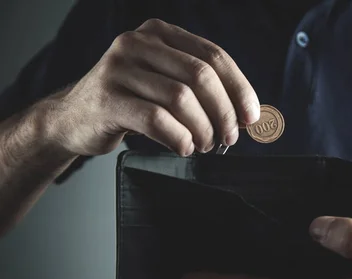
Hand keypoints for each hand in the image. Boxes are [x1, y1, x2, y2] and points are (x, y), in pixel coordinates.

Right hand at [46, 18, 259, 156]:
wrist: (74, 118)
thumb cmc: (130, 102)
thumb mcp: (164, 82)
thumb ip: (199, 88)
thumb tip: (246, 113)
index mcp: (160, 33)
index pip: (214, 56)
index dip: (239, 89)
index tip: (251, 117)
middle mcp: (137, 43)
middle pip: (201, 76)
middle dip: (223, 112)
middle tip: (229, 138)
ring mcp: (118, 68)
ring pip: (181, 98)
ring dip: (203, 129)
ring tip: (205, 145)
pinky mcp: (107, 99)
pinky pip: (157, 120)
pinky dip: (180, 139)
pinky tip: (184, 147)